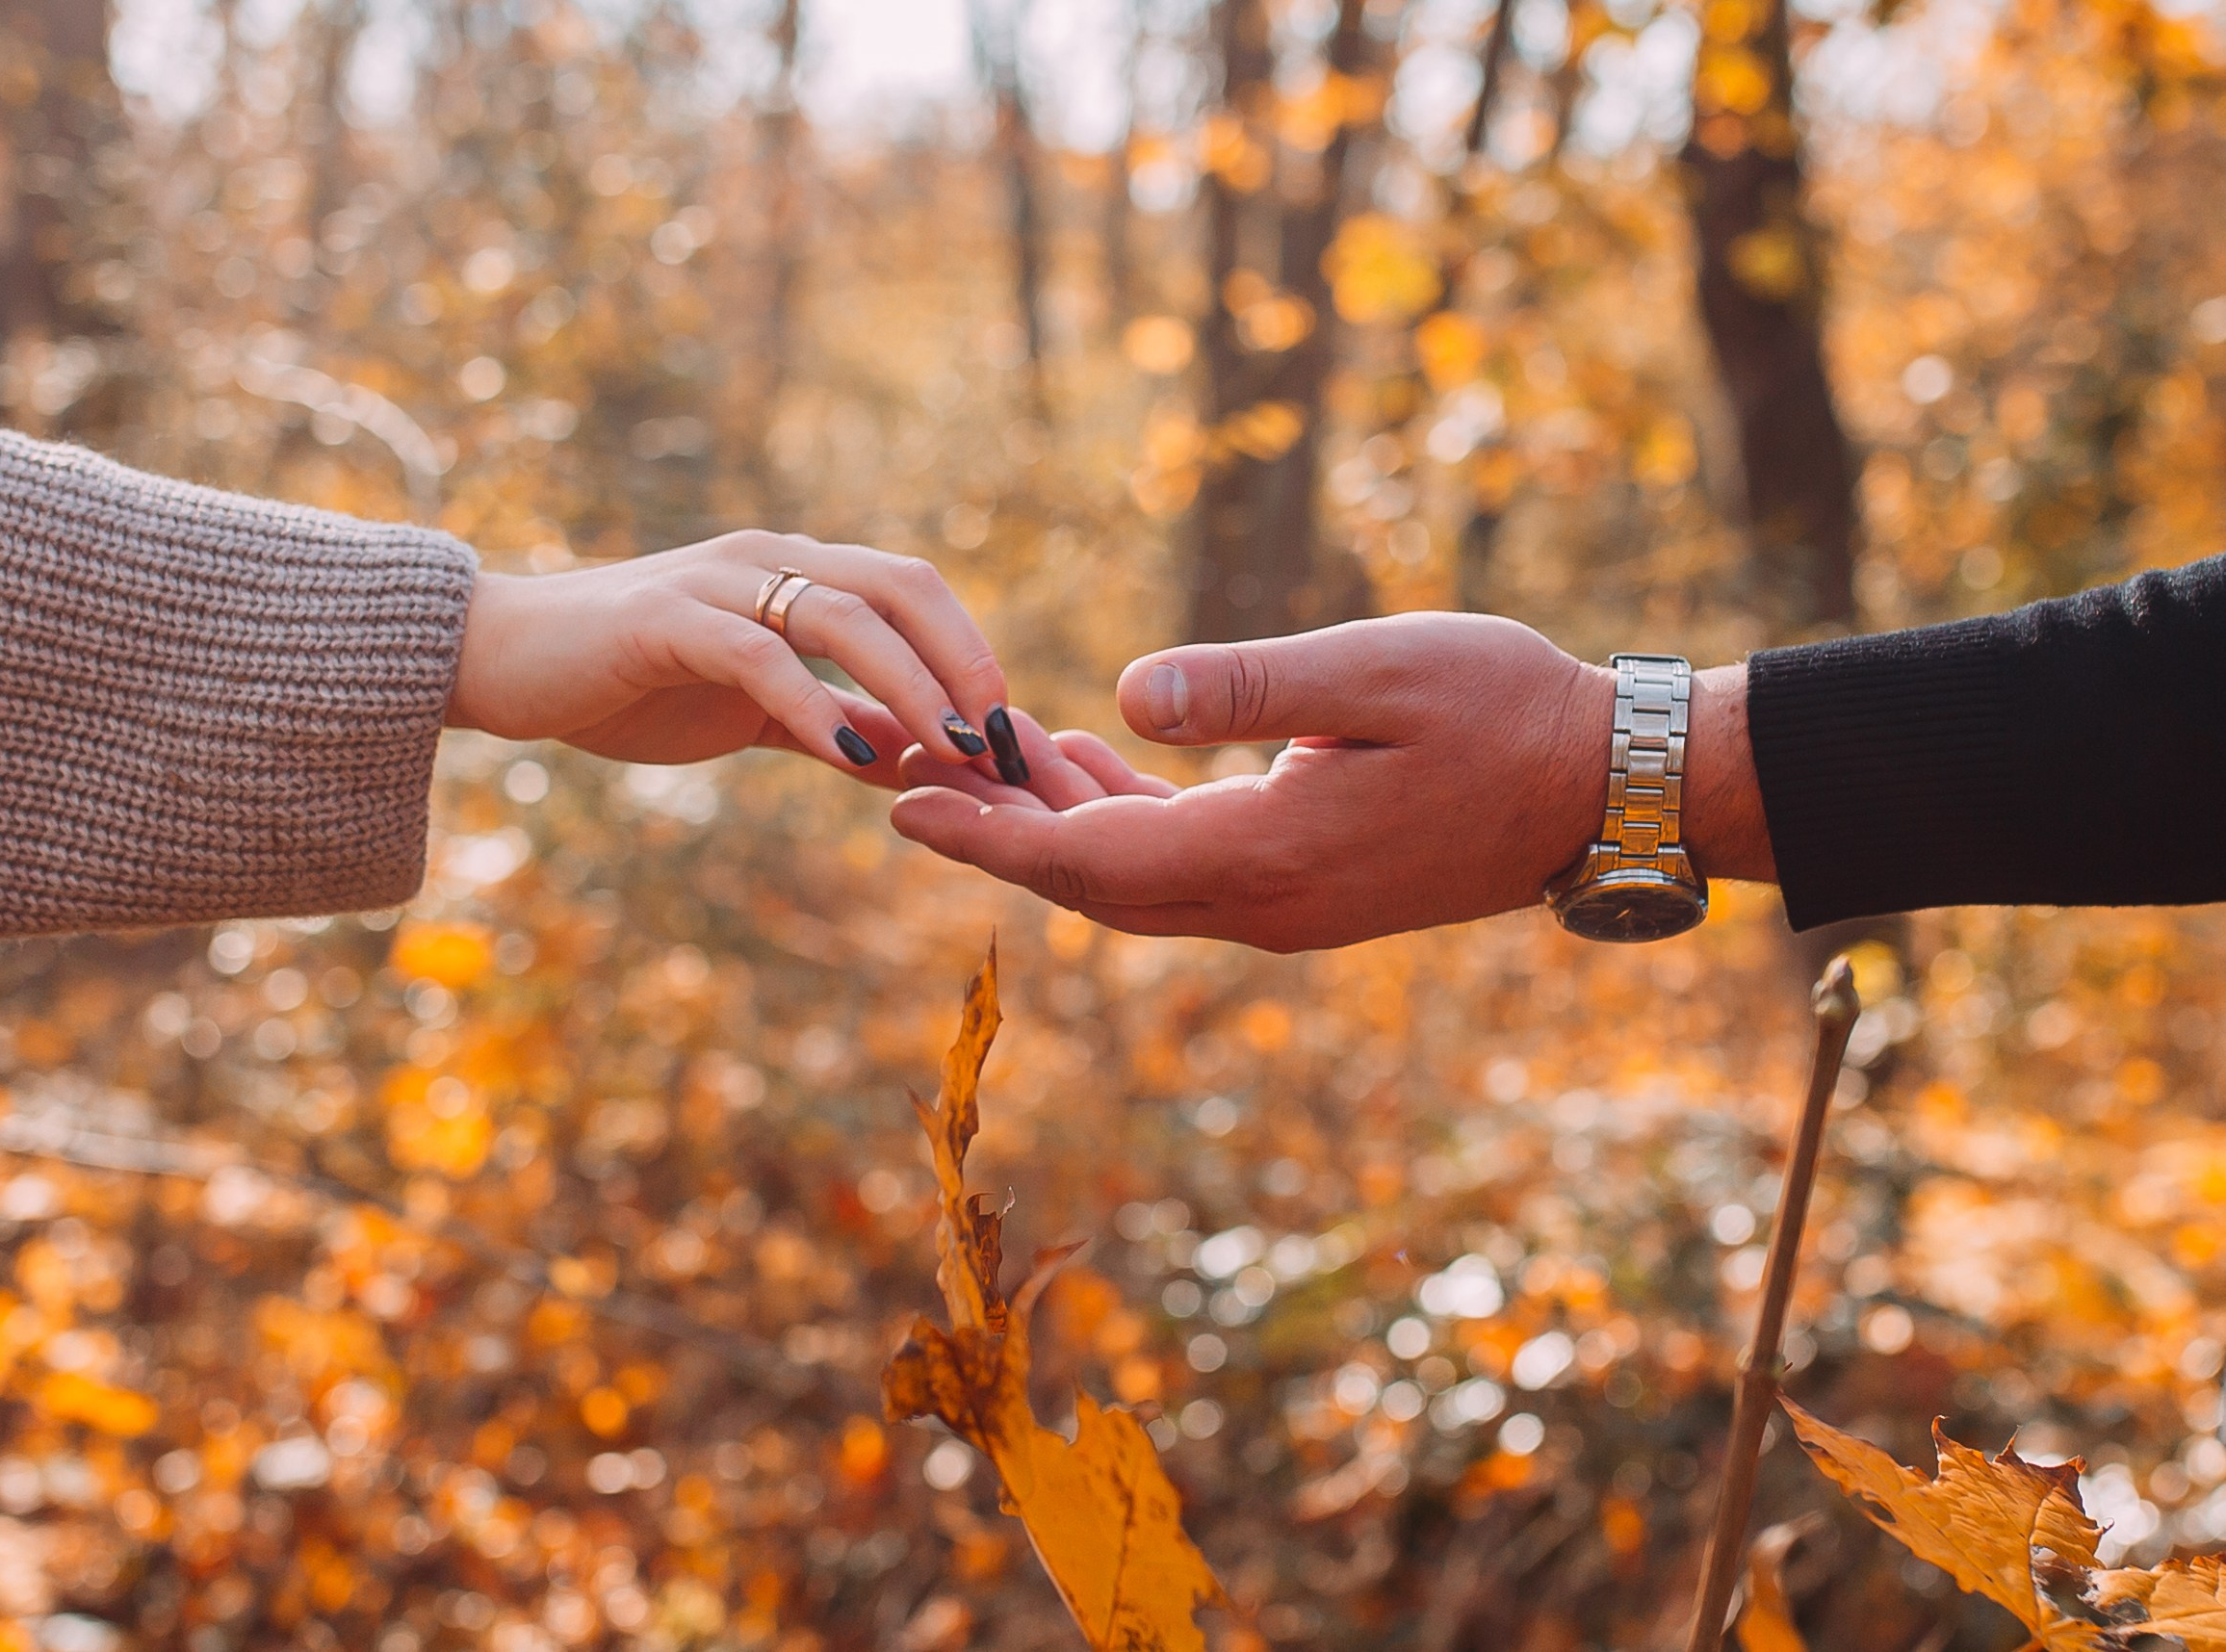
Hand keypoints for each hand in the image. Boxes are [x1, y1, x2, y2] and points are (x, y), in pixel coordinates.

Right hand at [447, 531, 1022, 783]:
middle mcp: (765, 561)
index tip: (1006, 729)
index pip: (910, 589)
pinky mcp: (667, 621)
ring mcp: (717, 584)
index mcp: (792, 572)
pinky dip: (817, 704)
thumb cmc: (629, 683)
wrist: (505, 663)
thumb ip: (828, 726)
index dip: (969, 650)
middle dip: (962, 661)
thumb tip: (913, 762)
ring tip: (953, 748)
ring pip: (843, 615)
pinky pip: (762, 656)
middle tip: (998, 737)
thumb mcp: (749, 712)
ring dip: (911, 684)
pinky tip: (855, 752)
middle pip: (897, 587)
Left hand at [890, 613, 1772, 951]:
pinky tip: (1089, 764)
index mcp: (1267, 855)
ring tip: (981, 760)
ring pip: (1133, 882)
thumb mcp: (1376, 672)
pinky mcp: (1309, 889)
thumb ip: (1245, 687)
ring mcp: (1288, 907)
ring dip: (1053, 829)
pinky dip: (1119, 823)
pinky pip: (1182, 871)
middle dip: (996, 837)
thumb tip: (1122, 696)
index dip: (988, 833)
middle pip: (1091, 886)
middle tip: (909, 781)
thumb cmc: (1506, 710)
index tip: (901, 798)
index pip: (1086, 859)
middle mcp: (1264, 904)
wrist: (1606, 787)